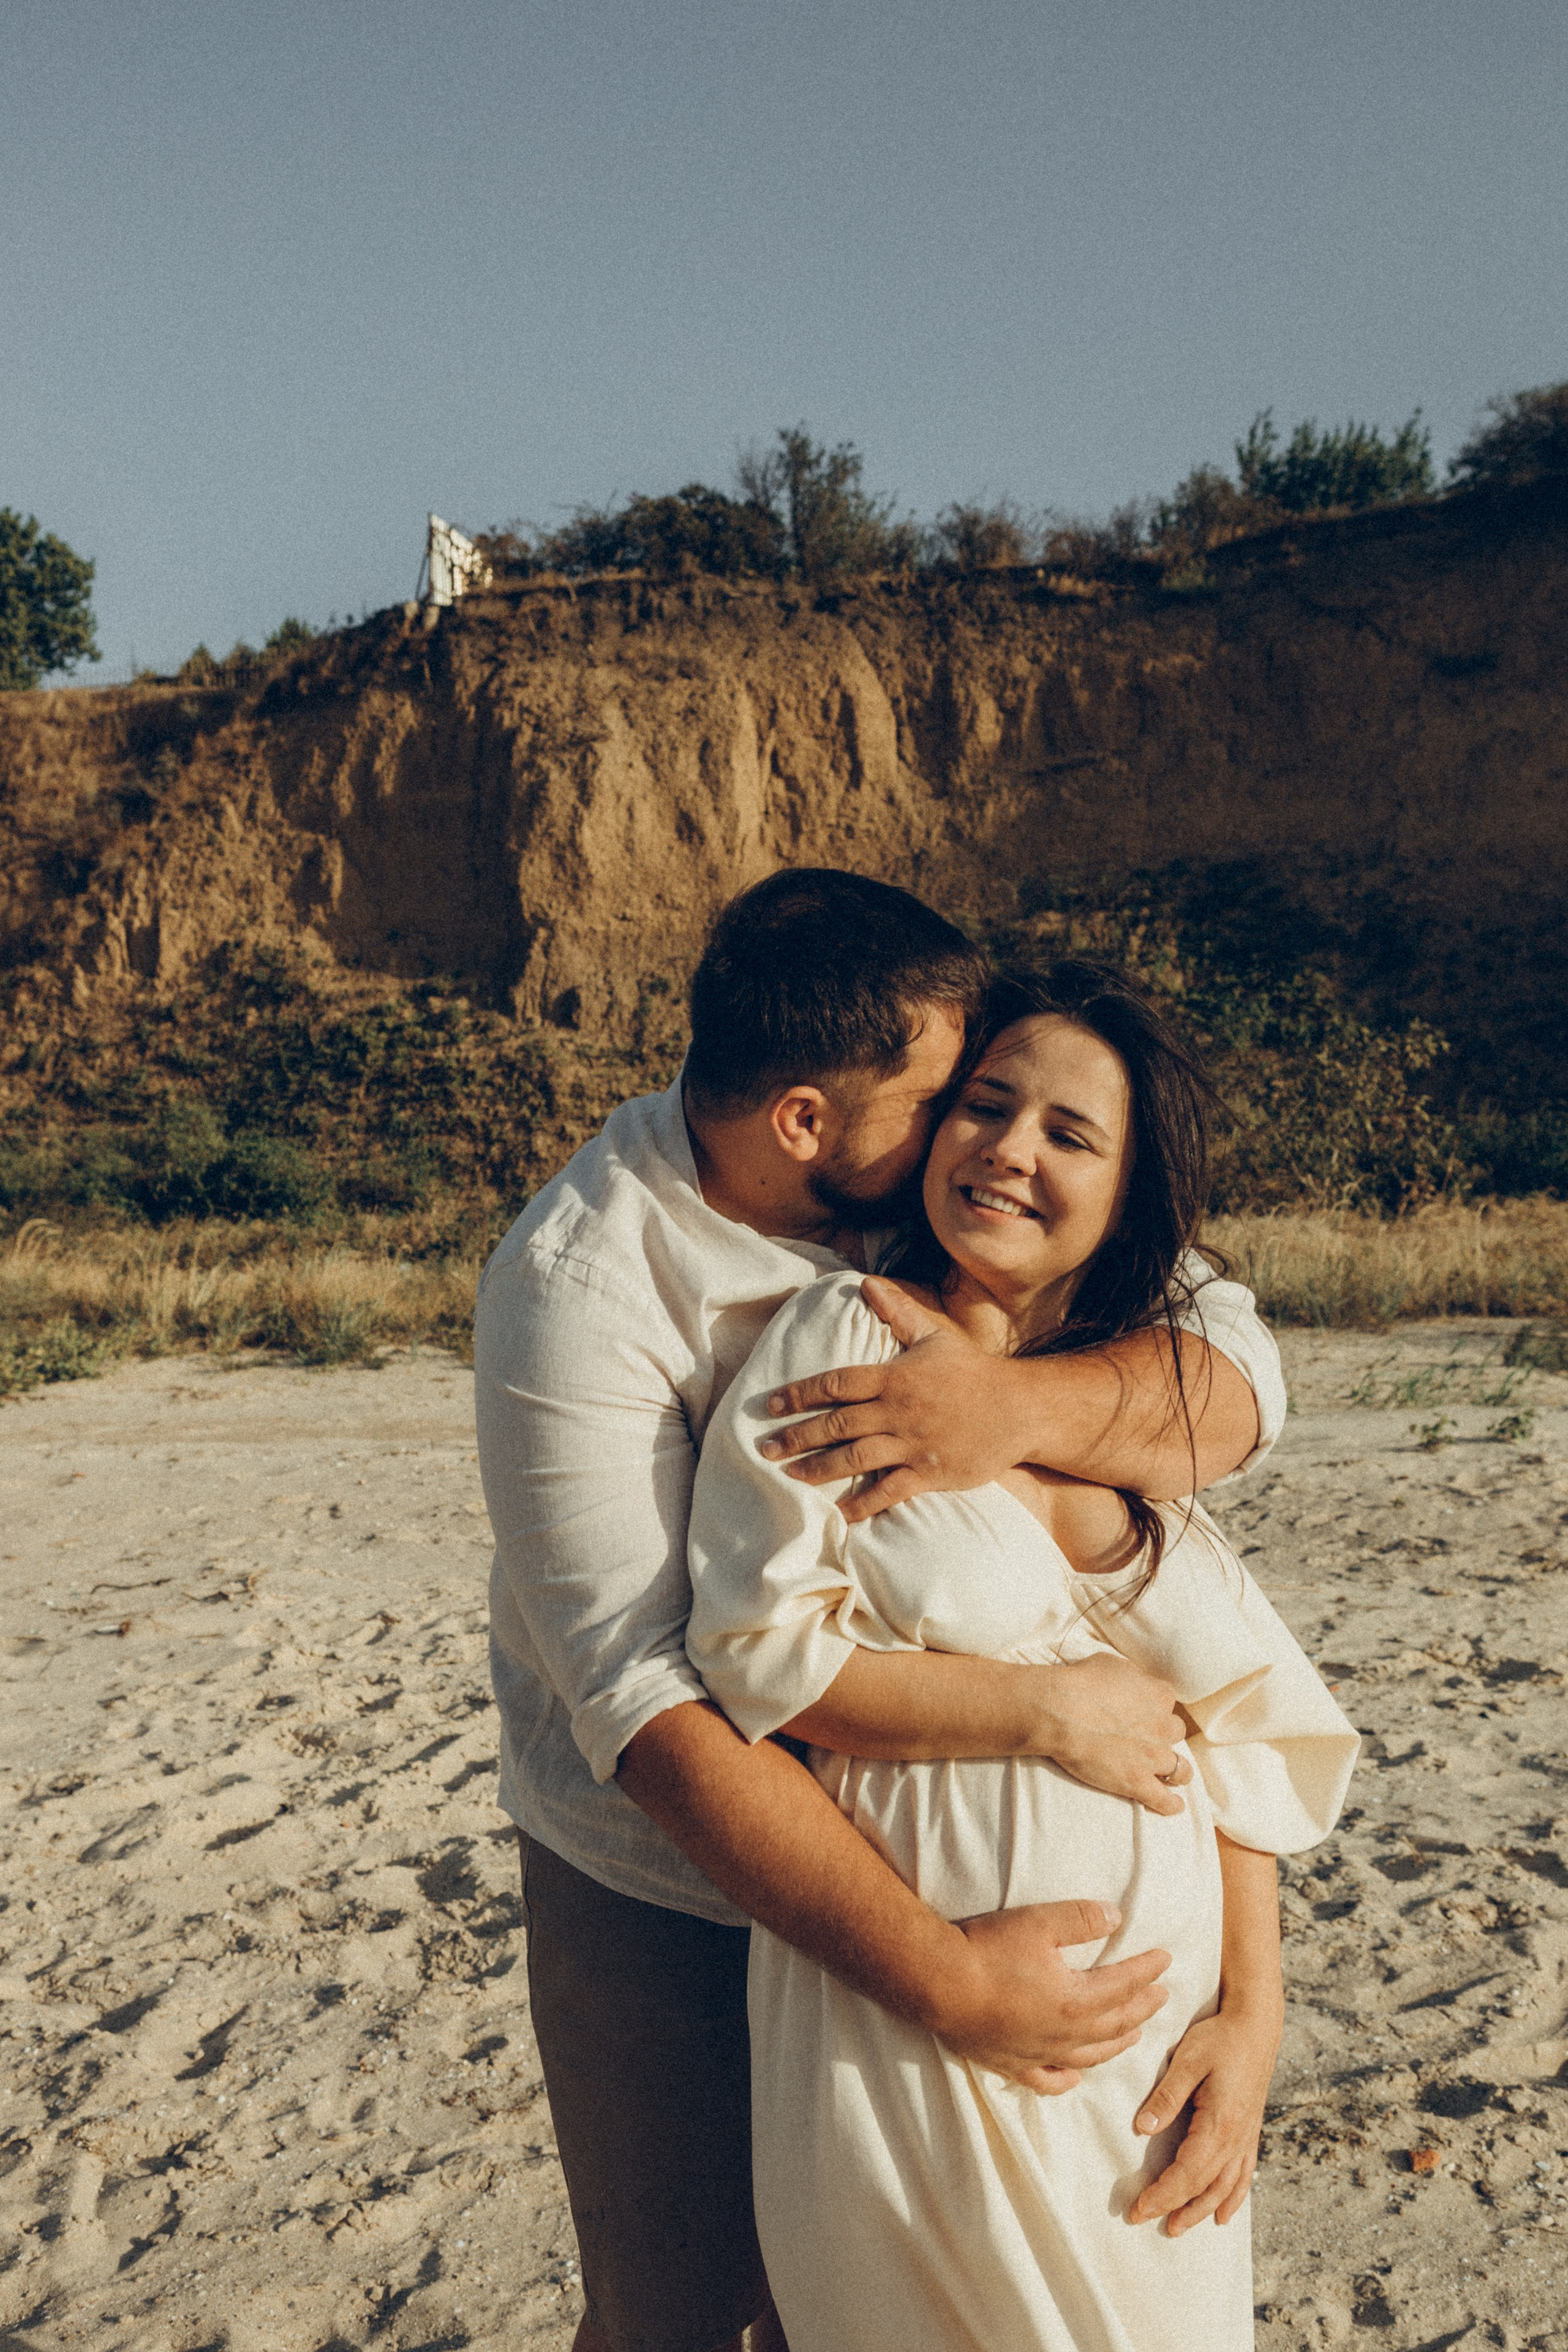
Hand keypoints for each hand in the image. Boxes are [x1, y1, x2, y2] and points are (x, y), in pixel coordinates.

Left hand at [761, 1280, 1030, 1521]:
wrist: (1019, 1407)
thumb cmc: (973, 1370)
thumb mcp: (934, 1336)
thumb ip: (898, 1313)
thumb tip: (866, 1283)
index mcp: (894, 1377)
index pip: (836, 1383)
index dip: (799, 1393)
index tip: (771, 1406)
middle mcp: (897, 1410)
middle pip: (836, 1424)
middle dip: (796, 1436)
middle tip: (764, 1449)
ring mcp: (913, 1443)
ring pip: (855, 1458)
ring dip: (819, 1468)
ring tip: (790, 1476)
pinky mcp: (930, 1473)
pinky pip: (889, 1491)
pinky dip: (863, 1503)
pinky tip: (840, 1513)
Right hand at [930, 1900, 1169, 2095]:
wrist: (938, 1983)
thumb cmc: (988, 1949)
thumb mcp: (1039, 1921)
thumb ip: (1081, 1919)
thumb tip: (1117, 1916)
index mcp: (1077, 2000)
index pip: (1124, 1985)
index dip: (1147, 1971)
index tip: (1166, 1959)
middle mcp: (1064, 2034)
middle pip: (1115, 2023)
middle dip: (1143, 2008)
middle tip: (1163, 1996)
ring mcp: (1038, 2053)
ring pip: (1090, 2056)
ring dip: (1118, 2044)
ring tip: (1135, 2035)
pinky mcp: (1011, 2063)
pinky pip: (1047, 2080)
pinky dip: (1066, 2080)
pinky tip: (1075, 2078)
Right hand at [1032, 1655, 1192, 1816]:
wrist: (1062, 1712)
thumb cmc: (1081, 1683)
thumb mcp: (1112, 1664)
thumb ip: (1133, 1677)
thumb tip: (1136, 1683)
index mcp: (1159, 1695)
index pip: (1167, 1700)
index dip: (1154, 1707)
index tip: (1143, 1710)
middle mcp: (1163, 1726)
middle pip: (1176, 1732)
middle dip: (1164, 1736)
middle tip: (1147, 1739)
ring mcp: (1153, 1757)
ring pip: (1181, 1769)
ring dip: (1177, 1771)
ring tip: (1172, 1776)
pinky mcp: (1138, 1782)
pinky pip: (1164, 1800)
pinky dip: (1171, 1804)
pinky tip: (1174, 1805)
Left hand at [1126, 2004, 1282, 2233]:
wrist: (1256, 2026)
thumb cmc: (1220, 2038)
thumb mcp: (1188, 2059)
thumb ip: (1167, 2095)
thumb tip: (1144, 2128)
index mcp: (1220, 2124)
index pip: (1188, 2172)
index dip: (1163, 2194)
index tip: (1138, 2208)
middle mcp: (1237, 2138)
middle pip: (1205, 2186)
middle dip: (1176, 2208)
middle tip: (1145, 2221)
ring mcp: (1246, 2137)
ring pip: (1225, 2187)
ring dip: (1202, 2210)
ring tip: (1179, 2228)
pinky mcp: (1250, 2131)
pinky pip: (1243, 2174)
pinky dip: (1233, 2198)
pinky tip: (1223, 2214)